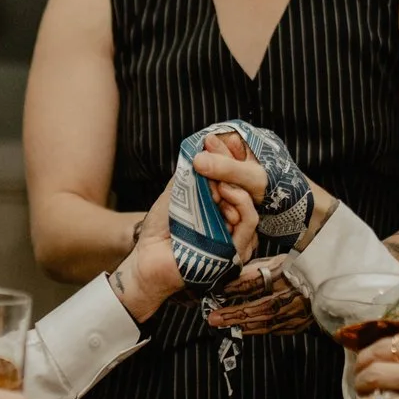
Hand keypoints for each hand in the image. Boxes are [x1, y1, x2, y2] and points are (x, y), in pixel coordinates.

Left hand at [114, 131, 261, 319]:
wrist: (146, 259)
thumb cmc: (161, 229)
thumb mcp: (176, 193)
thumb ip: (191, 174)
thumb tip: (204, 147)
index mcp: (223, 207)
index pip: (237, 179)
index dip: (230, 158)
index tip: (215, 140)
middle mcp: (233, 222)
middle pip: (249, 190)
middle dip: (234, 166)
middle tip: (218, 149)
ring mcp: (236, 238)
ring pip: (252, 206)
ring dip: (237, 186)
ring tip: (219, 177)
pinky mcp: (234, 253)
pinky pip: (248, 226)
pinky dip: (240, 206)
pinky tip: (225, 193)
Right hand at [191, 134, 338, 246]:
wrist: (303, 216)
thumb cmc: (285, 190)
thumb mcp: (254, 177)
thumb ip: (227, 168)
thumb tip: (196, 159)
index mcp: (244, 142)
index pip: (212, 143)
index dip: (203, 160)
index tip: (200, 176)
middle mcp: (238, 156)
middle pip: (210, 165)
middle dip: (211, 183)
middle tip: (216, 198)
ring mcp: (237, 175)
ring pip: (214, 182)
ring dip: (217, 197)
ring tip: (227, 209)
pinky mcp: (237, 192)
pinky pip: (221, 196)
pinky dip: (223, 205)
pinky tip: (229, 215)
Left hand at [203, 259, 313, 334]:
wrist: (328, 280)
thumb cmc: (300, 266)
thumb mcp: (279, 260)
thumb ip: (257, 269)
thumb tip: (233, 279)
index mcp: (286, 274)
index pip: (256, 283)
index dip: (235, 288)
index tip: (219, 292)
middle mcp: (292, 294)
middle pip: (259, 307)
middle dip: (234, 314)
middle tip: (214, 318)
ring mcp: (297, 311)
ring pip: (266, 322)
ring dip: (243, 325)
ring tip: (224, 325)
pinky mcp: (300, 323)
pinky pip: (276, 329)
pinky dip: (259, 329)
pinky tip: (245, 329)